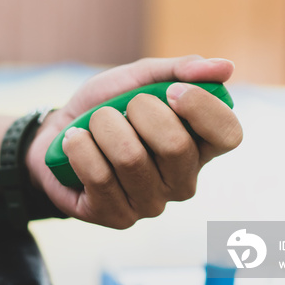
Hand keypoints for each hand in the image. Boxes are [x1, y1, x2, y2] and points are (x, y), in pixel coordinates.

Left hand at [25, 56, 242, 228]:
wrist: (56, 131)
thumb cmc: (106, 106)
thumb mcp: (138, 78)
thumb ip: (179, 70)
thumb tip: (225, 67)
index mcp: (199, 146)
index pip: (228, 134)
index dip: (202, 108)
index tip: (171, 91)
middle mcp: (183, 180)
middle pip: (175, 145)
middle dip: (138, 110)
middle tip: (121, 108)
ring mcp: (151, 203)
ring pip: (130, 158)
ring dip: (103, 125)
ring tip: (93, 123)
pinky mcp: (117, 217)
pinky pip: (99, 177)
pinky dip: (79, 146)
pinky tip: (75, 142)